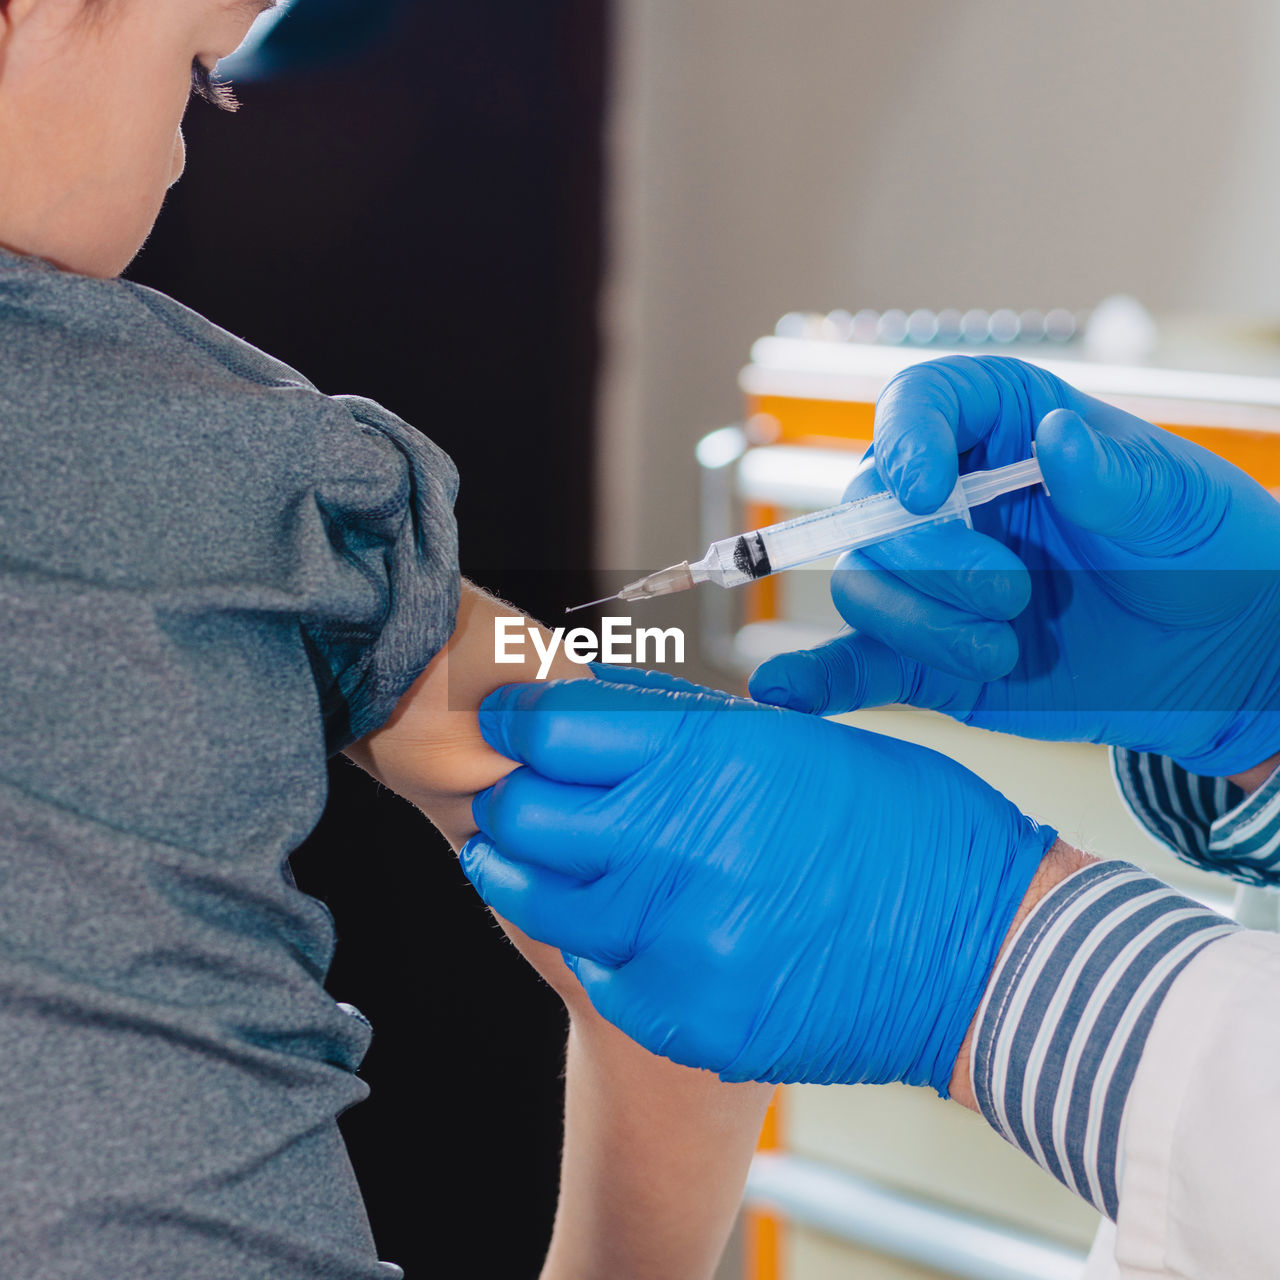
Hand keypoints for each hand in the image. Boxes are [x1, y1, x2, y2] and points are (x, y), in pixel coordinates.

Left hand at [459, 667, 1055, 1092]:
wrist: (984, 956)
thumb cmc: (902, 828)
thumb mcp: (795, 741)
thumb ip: (684, 725)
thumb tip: (593, 699)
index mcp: (710, 760)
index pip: (552, 731)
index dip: (518, 721)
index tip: (510, 722)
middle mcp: (680, 849)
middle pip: (524, 816)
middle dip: (509, 796)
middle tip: (515, 791)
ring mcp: (677, 943)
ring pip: (540, 900)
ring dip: (526, 871)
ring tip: (531, 855)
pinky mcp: (687, 1018)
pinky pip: (598, 972)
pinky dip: (594, 943)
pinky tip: (617, 924)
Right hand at [749, 355, 1279, 776]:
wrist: (1219, 657)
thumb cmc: (1205, 551)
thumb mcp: (1177, 502)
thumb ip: (1115, 476)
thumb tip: (1055, 438)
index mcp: (1001, 427)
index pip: (917, 404)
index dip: (906, 440)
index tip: (928, 489)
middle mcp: (948, 498)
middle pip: (871, 510)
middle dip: (929, 559)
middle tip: (1012, 594)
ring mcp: (930, 582)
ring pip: (862, 589)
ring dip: (919, 624)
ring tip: (1003, 649)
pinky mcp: (926, 656)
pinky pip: (855, 664)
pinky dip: (819, 679)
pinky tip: (784, 691)